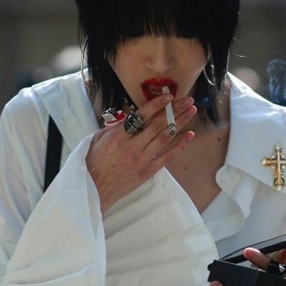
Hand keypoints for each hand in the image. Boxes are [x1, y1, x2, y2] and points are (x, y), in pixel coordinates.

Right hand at [86, 94, 196, 213]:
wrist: (94, 189)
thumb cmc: (93, 163)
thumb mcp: (97, 139)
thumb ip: (114, 127)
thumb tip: (127, 118)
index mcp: (119, 135)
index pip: (143, 115)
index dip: (157, 104)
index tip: (169, 96)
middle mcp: (133, 145)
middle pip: (158, 124)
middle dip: (175, 110)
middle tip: (188, 100)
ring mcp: (142, 159)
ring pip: (165, 137)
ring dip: (180, 122)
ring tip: (191, 111)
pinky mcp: (148, 171)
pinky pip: (167, 157)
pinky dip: (180, 146)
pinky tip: (189, 135)